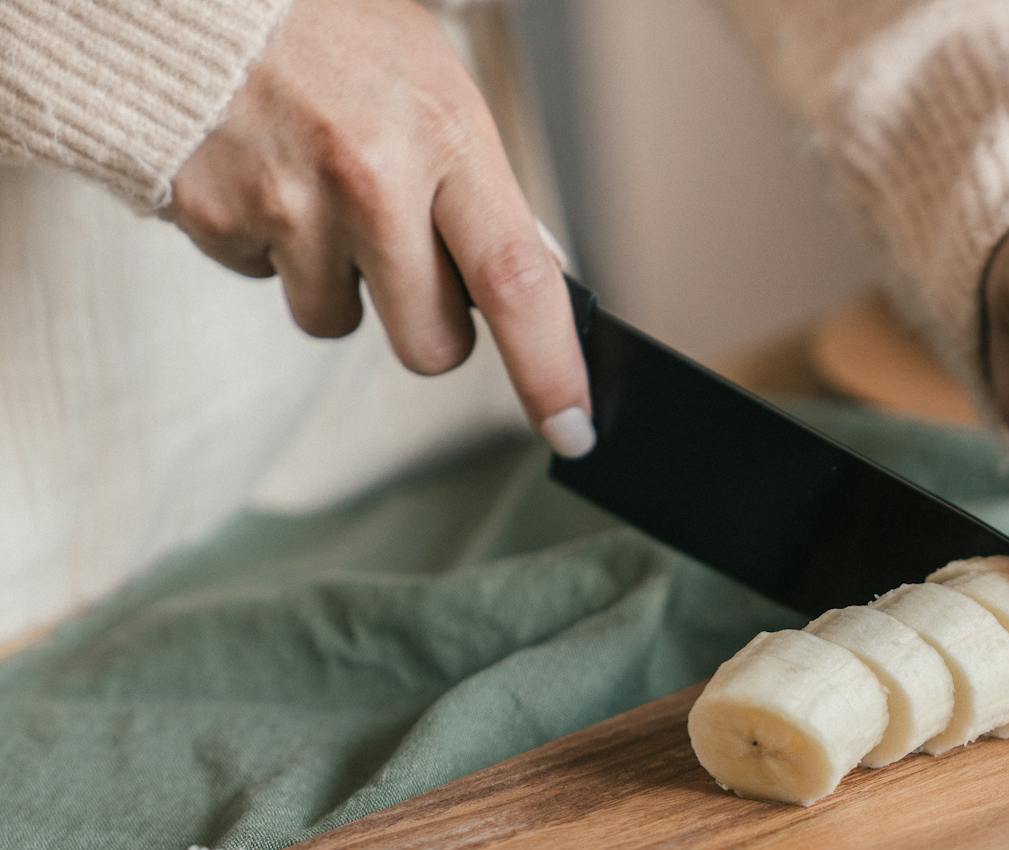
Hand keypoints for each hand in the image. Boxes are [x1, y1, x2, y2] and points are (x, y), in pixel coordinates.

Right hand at [164, 0, 593, 455]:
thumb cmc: (334, 34)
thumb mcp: (435, 88)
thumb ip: (483, 188)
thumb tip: (539, 286)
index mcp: (447, 135)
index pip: (518, 282)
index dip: (550, 371)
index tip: (574, 430)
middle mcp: (371, 176)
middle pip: (431, 345)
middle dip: (431, 330)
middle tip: (409, 260)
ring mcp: (287, 203)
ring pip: (336, 321)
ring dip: (336, 280)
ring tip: (319, 187)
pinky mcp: (214, 218)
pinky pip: (262, 280)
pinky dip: (267, 245)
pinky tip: (264, 173)